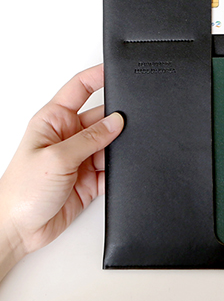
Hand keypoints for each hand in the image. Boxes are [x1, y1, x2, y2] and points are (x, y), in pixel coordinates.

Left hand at [0, 65, 123, 277]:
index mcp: (54, 120)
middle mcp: (69, 136)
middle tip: (127, 123)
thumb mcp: (56, 158)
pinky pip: (114, 168)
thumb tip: (116, 122)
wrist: (19, 230)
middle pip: (102, 117)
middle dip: (116, 120)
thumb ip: (90, 138)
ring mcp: (82, 157)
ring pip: (112, 143)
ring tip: (115, 155)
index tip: (118, 70)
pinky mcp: (92, 178)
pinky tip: (116, 171)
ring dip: (118, 148)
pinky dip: (120, 169)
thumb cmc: (21, 192)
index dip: (98, 76)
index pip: (80, 88)